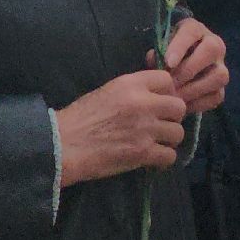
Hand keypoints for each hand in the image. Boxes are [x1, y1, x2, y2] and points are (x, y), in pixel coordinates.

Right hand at [55, 70, 188, 185]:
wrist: (60, 146)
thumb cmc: (78, 119)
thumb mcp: (107, 92)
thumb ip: (133, 91)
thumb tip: (156, 95)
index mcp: (131, 84)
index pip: (167, 80)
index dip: (167, 92)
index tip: (160, 103)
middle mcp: (143, 103)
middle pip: (179, 107)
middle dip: (172, 117)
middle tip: (161, 125)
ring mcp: (145, 128)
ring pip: (177, 132)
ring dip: (169, 139)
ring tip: (156, 143)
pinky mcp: (142, 152)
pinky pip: (170, 155)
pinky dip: (163, 159)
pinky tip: (153, 159)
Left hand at [146, 17, 228, 113]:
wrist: (178, 67)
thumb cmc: (166, 54)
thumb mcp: (160, 48)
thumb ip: (157, 53)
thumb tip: (154, 60)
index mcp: (196, 30)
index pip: (192, 32)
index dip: (181, 47)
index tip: (168, 62)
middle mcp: (215, 45)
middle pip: (212, 50)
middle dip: (189, 69)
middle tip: (171, 83)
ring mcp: (221, 66)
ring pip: (220, 75)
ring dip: (196, 88)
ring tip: (177, 96)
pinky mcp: (221, 87)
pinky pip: (217, 96)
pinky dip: (200, 103)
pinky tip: (183, 105)